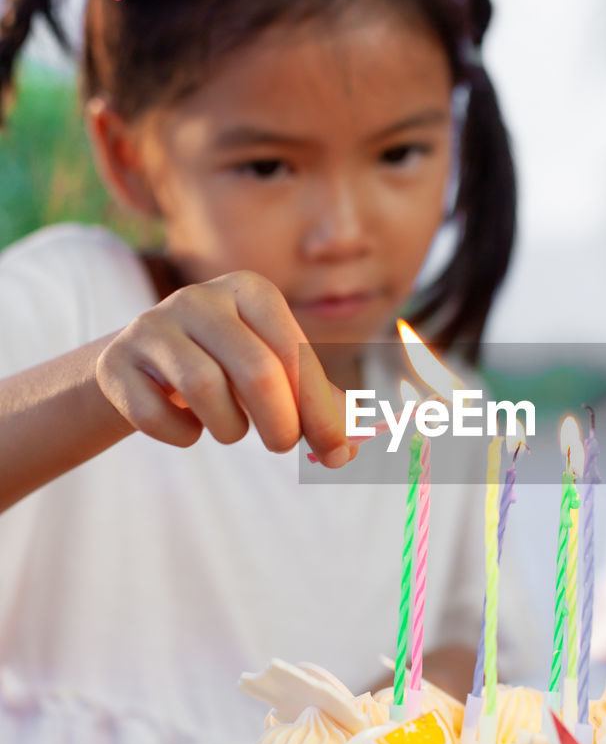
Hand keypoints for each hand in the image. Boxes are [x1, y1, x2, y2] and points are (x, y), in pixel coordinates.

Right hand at [96, 271, 354, 466]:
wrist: (144, 364)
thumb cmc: (227, 367)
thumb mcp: (275, 373)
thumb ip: (317, 404)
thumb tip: (351, 444)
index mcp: (251, 291)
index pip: (295, 353)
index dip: (320, 409)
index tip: (338, 452)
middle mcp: (201, 297)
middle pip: (256, 370)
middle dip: (281, 423)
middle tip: (283, 446)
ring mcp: (152, 325)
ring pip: (204, 389)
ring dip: (229, 428)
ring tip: (230, 430)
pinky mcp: (116, 361)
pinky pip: (155, 413)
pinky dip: (181, 435)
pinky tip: (188, 428)